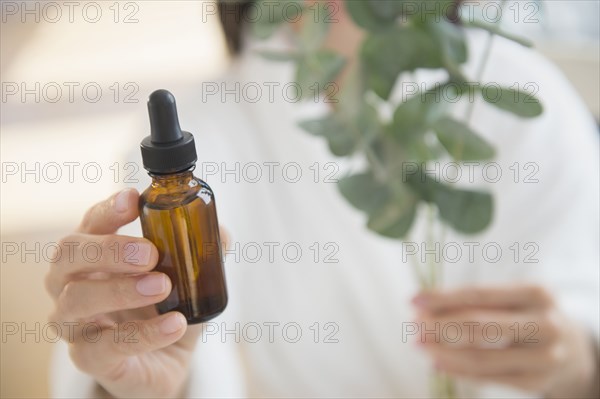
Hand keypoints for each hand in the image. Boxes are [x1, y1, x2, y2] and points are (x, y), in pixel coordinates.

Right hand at [45, 188, 227, 397]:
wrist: (163, 363)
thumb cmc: (163, 310)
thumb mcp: (185, 278)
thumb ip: (200, 253)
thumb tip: (221, 233)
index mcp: (93, 255)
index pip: (90, 223)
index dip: (107, 209)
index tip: (133, 199)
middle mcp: (71, 284)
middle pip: (69, 254)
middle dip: (109, 249)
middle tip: (150, 254)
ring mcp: (74, 323)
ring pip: (77, 299)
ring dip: (122, 289)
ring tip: (163, 286)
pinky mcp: (90, 358)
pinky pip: (107, 345)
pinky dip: (144, 333)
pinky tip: (175, 324)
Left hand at [413, 285, 598, 397]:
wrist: (571, 348)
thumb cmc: (526, 315)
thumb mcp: (513, 298)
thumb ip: (476, 301)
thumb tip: (425, 306)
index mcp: (537, 293)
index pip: (481, 295)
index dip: (444, 298)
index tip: (415, 300)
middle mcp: (544, 325)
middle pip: (480, 327)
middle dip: (440, 326)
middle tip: (413, 324)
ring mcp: (543, 357)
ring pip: (482, 357)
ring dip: (443, 351)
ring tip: (419, 344)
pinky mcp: (535, 382)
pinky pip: (489, 378)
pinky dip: (458, 370)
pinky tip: (437, 362)